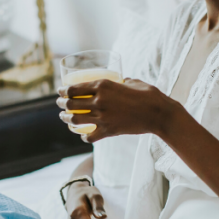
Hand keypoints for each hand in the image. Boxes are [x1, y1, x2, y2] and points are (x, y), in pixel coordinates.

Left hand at [57, 78, 174, 142]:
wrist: (159, 113)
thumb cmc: (148, 95)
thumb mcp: (132, 82)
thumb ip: (122, 81)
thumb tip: (120, 81)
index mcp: (103, 85)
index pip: (73, 88)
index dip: (63, 90)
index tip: (60, 91)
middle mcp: (99, 101)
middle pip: (71, 104)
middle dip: (61, 104)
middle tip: (60, 104)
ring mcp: (103, 117)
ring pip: (75, 120)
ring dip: (67, 119)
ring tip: (65, 118)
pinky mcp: (109, 131)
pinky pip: (89, 137)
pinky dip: (84, 137)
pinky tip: (83, 136)